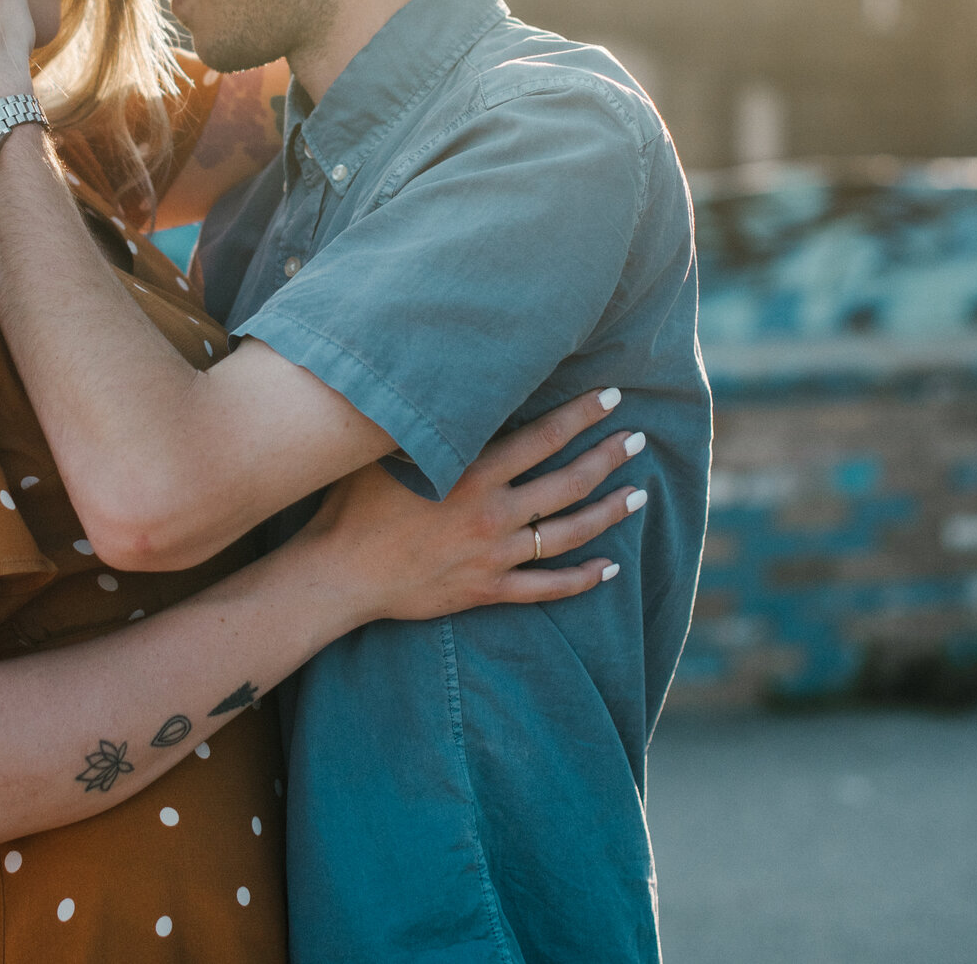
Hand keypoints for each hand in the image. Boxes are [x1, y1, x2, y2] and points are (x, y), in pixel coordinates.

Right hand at [303, 387, 642, 625]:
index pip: (543, 436)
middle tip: (637, 439)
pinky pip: (546, 587)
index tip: (612, 396)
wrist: (338, 573)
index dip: (581, 415)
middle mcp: (492, 513)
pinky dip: (582, 579)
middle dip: (607, 457)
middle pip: (567, 482)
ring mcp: (494, 555)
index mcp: (472, 472)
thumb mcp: (388, 451)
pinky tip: (610, 569)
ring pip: (568, 533)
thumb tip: (452, 386)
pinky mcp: (487, 590)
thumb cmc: (353, 503)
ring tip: (638, 495)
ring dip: (608, 513)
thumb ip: (427, 424)